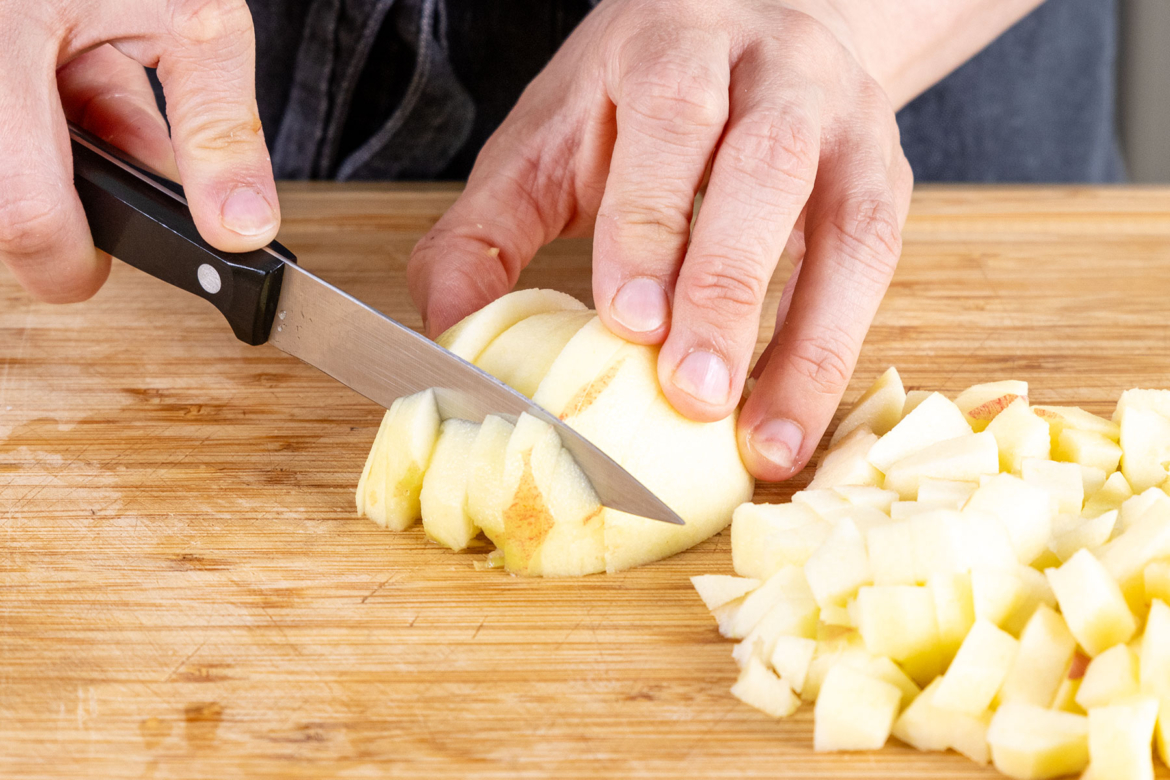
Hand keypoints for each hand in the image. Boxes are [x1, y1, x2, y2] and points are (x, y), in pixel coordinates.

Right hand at [1, 0, 278, 303]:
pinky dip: (52, 111)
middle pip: (4, 192)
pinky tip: (80, 71)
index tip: (92, 270)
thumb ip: (218, 129)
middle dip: (67, 186)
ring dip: (63, 143)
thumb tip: (242, 227)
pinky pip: (10, 121)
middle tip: (115, 135)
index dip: (64, 262)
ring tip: (100, 77)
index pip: (21, 211)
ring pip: (8, 157)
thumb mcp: (193, 16)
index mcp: (8, 44)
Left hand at [409, 0, 911, 480]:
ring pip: (848, 223)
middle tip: (695, 393)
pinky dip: (840, 346)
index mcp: (674, 45)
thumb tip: (448, 331)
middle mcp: (774, 69)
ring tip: (766, 440)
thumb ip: (488, 229)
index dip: (651, 223)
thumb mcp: (548, 143)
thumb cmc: (636, 107)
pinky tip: (800, 415)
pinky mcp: (886, 179)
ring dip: (808, 338)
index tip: (630, 322)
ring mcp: (845, 123)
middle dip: (728, 283)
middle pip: (766, 165)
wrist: (762, 31)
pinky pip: (877, 267)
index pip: (670, 121)